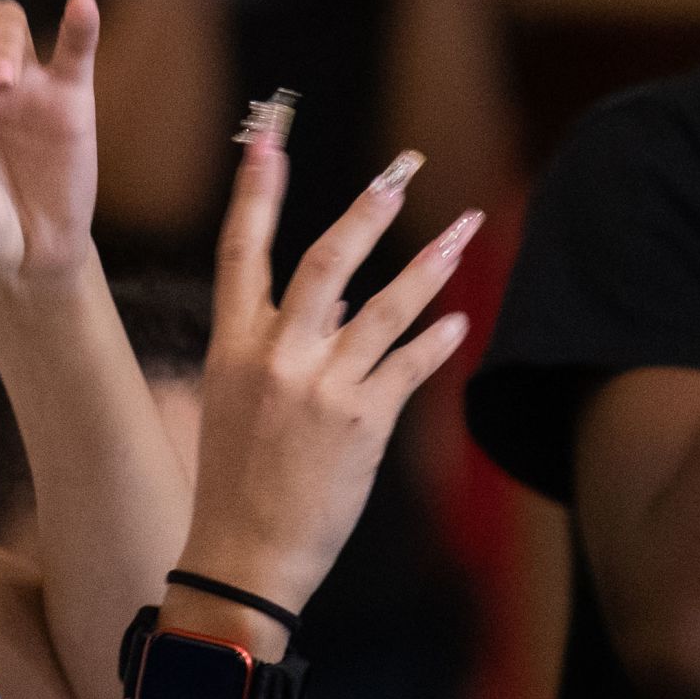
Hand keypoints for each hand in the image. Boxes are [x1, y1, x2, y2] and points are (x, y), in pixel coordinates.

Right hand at [180, 129, 483, 609]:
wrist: (242, 557)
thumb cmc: (236, 481)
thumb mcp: (236, 402)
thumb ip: (278, 349)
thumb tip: (331, 311)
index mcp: (234, 346)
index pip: (240, 252)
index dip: (256, 194)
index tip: (268, 141)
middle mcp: (277, 357)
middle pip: (328, 261)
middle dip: (370, 210)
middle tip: (403, 169)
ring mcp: (322, 388)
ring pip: (386, 307)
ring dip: (431, 266)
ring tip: (465, 231)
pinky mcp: (362, 424)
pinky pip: (410, 366)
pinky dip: (438, 340)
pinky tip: (460, 321)